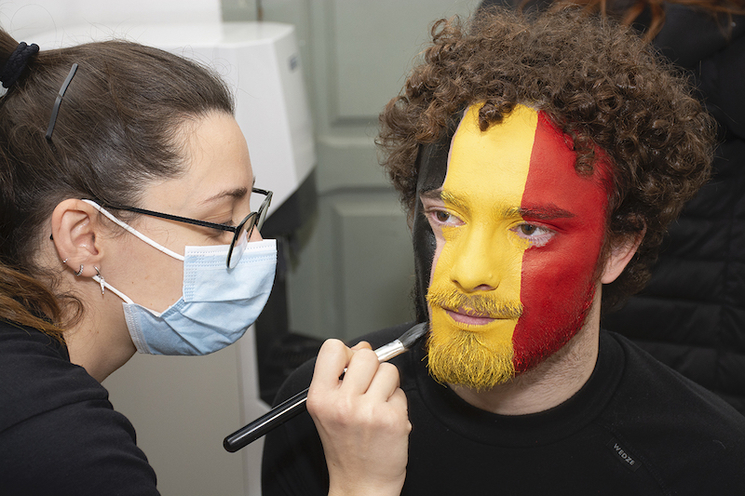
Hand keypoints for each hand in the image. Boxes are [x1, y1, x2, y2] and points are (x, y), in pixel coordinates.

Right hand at [307, 339, 410, 495]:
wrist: (361, 484)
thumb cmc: (346, 446)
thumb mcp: (329, 409)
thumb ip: (340, 376)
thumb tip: (363, 346)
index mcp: (319, 397)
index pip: (332, 347)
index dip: (346, 353)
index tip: (350, 368)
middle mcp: (341, 404)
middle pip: (366, 354)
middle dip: (371, 368)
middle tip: (367, 391)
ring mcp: (368, 412)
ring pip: (389, 370)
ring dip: (388, 386)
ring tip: (377, 407)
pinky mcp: (392, 420)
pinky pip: (402, 393)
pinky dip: (398, 404)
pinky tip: (387, 421)